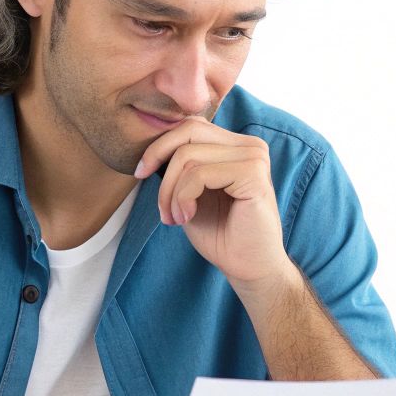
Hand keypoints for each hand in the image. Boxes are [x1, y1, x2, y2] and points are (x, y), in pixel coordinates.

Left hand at [133, 117, 295, 291]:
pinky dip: (183, 197)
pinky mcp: (253, 174)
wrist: (249, 268)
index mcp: (237, 145)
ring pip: (188, 156)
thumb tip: (150, 146)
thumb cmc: (221, 234)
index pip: (190, 126)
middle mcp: (250, 146)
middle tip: (161, 204)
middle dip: (161, 164)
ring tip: (175, 218)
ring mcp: (254, 157)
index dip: (159, 146)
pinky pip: (199, 174)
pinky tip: (187, 217)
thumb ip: (180, 166)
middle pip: (187, 132)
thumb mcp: (191, 193)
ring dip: (171, 192)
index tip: (141, 173)